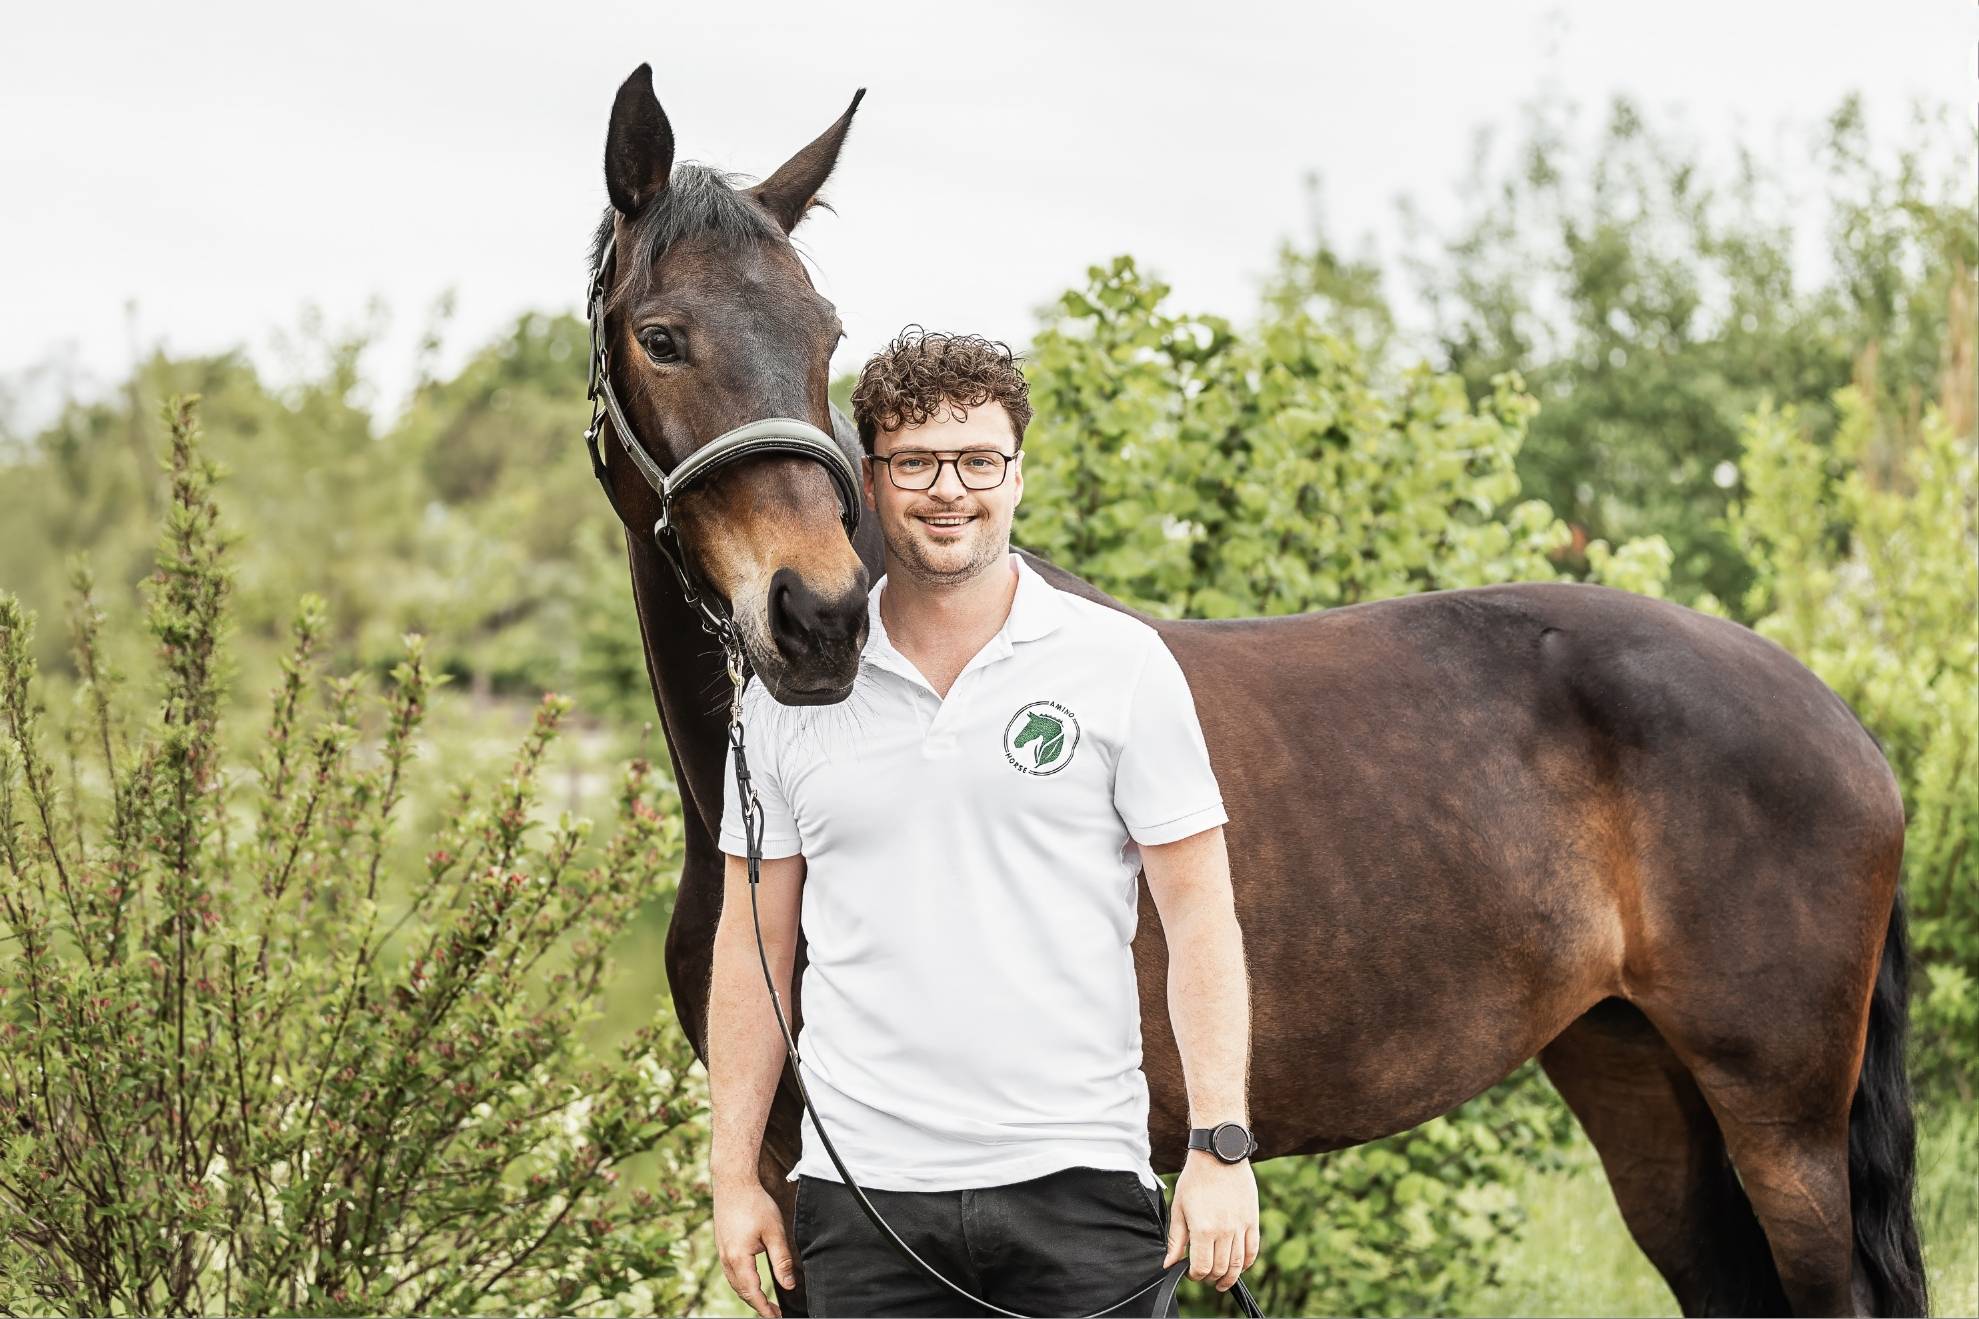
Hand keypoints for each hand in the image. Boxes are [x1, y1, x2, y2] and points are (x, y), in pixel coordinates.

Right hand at [713, 1180, 799, 1316]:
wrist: (733, 1183)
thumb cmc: (755, 1204)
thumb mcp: (774, 1232)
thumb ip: (782, 1261)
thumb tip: (789, 1286)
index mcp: (739, 1259)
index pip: (753, 1293)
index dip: (764, 1309)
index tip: (776, 1318)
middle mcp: (726, 1259)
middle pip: (742, 1291)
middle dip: (757, 1305)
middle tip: (774, 1313)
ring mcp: (722, 1252)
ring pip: (735, 1283)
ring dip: (749, 1295)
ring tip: (764, 1302)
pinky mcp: (722, 1245)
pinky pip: (731, 1272)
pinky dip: (742, 1283)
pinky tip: (751, 1282)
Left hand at [1162, 1151, 1259, 1292]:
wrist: (1219, 1155)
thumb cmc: (1195, 1180)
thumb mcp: (1179, 1208)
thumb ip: (1176, 1240)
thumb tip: (1169, 1264)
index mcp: (1203, 1230)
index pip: (1201, 1268)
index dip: (1194, 1276)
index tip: (1189, 1272)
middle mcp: (1224, 1232)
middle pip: (1220, 1269)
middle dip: (1210, 1277)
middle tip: (1203, 1275)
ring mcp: (1240, 1227)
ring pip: (1238, 1264)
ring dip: (1229, 1277)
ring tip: (1221, 1281)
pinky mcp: (1252, 1220)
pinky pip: (1253, 1250)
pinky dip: (1247, 1263)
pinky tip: (1239, 1266)